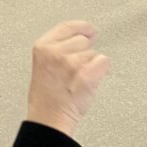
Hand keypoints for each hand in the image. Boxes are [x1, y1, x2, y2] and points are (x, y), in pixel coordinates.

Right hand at [26, 20, 109, 137]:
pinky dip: (101, 71)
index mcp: (43, 47)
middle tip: (75, 70)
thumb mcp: (44, 64)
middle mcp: (56, 52)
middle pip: (83, 40)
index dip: (82, 28)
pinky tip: (89, 82)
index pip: (67, 27)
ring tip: (78, 80)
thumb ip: (59, 48)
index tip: (89, 30)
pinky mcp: (86, 74)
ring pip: (93, 54)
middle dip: (84, 53)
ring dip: (91, 66)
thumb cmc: (46, 97)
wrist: (48, 119)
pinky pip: (103, 62)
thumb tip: (85, 36)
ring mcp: (71, 63)